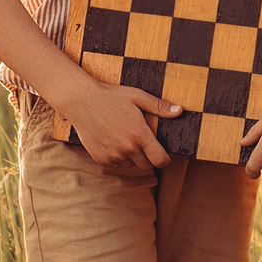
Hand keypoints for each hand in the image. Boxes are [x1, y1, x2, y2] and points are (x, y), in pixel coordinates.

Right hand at [60, 83, 179, 175]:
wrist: (81, 100)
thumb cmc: (111, 96)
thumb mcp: (137, 97)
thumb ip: (159, 107)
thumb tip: (180, 111)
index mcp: (140, 135)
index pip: (160, 160)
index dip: (164, 159)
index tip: (162, 153)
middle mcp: (127, 148)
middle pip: (146, 165)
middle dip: (148, 156)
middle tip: (141, 141)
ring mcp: (113, 155)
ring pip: (130, 165)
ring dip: (131, 156)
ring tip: (124, 137)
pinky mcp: (101, 158)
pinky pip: (115, 164)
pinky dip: (116, 157)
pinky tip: (112, 140)